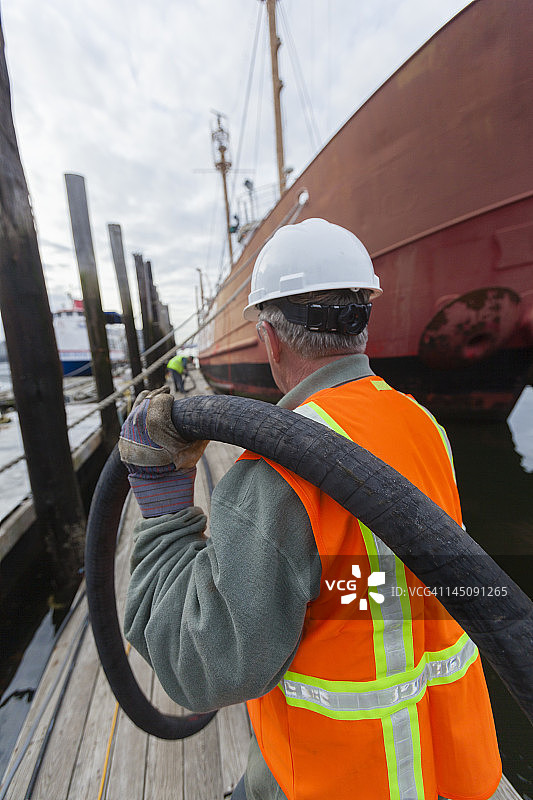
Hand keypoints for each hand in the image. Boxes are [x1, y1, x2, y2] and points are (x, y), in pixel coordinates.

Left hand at [118, 387, 208, 517]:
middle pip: (146, 399)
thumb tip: (211, 416)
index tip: (172, 396)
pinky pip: (128, 420)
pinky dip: (135, 413)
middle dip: (157, 395)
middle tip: (165, 392)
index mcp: (155, 422)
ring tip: (154, 398)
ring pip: (135, 407)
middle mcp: (138, 424)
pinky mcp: (123, 439)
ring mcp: (128, 432)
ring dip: (145, 401)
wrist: (160, 486)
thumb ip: (199, 430)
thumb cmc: (179, 467)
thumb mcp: (194, 447)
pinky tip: (143, 411)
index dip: (168, 397)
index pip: (161, 399)